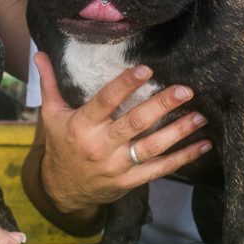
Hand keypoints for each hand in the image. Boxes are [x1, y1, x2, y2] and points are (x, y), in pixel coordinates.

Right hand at [35, 52, 211, 213]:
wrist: (62, 190)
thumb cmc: (60, 146)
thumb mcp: (51, 115)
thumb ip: (50, 83)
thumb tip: (40, 53)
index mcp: (82, 125)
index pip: (105, 101)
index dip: (125, 85)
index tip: (146, 70)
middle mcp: (100, 145)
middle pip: (134, 123)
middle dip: (161, 105)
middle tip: (184, 90)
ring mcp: (116, 166)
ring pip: (151, 147)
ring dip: (178, 132)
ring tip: (199, 116)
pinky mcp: (129, 181)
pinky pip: (159, 169)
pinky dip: (183, 158)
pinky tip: (202, 145)